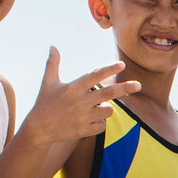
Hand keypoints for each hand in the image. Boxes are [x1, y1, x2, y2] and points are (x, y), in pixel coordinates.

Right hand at [23, 48, 143, 144]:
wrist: (39, 129)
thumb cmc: (44, 103)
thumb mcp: (48, 82)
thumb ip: (53, 64)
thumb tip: (53, 46)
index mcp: (73, 88)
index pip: (94, 75)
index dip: (108, 69)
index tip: (121, 64)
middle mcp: (80, 102)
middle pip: (108, 94)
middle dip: (125, 88)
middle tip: (139, 85)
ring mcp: (83, 117)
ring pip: (108, 110)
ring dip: (106, 107)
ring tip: (95, 107)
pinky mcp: (84, 130)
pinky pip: (102, 125)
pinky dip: (100, 122)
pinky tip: (90, 120)